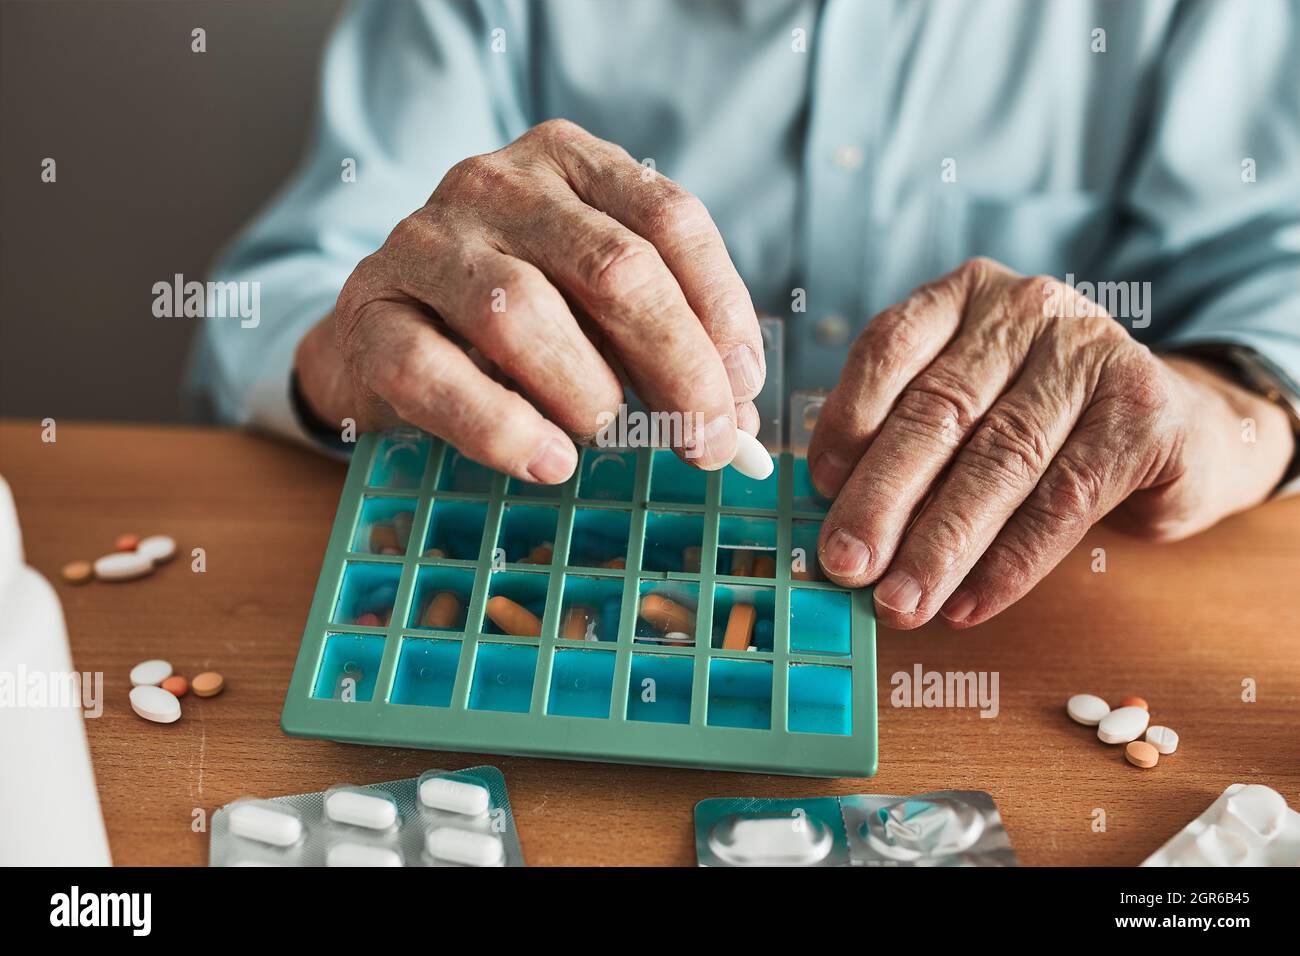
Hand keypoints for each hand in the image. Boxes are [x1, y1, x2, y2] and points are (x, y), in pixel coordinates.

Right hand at [294, 119, 763, 480]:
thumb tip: (737, 420)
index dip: (721, 309)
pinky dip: (502, 428)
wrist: (385, 333)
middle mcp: (496, 182)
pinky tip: (548, 462)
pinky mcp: (370, 310)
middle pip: (614, 267)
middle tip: (705, 441)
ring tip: (603, 438)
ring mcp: (425, 241)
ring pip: (524, 313)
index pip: (671, 219)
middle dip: (678, 365)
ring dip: (586, 392)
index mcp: (570, 163)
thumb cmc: (515, 323)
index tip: (744, 386)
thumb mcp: (596, 310)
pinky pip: (434, 372)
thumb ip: (664, 344)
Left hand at [809, 257, 1294, 628]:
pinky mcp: (1145, 413)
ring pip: (999, 460)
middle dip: (883, 499)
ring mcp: (1092, 353)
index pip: (889, 347)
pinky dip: (1010, 562)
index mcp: (964, 296)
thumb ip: (908, 443)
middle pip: (939, 411)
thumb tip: (838, 524)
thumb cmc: (1045, 426)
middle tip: (845, 567)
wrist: (1179, 430)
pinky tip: (968, 604)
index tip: (820, 488)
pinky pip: (1063, 500)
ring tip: (901, 602)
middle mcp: (1027, 309)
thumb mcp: (970, 411)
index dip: (848, 419)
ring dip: (941, 544)